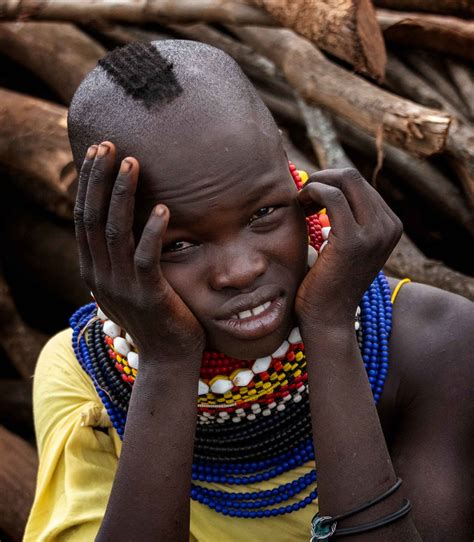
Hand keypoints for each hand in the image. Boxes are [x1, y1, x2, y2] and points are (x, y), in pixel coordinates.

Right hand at [74, 141, 204, 361]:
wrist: (168, 357)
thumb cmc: (156, 315)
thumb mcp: (129, 283)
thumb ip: (123, 256)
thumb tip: (129, 225)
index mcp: (93, 269)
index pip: (84, 218)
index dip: (88, 184)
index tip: (97, 152)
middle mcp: (100, 275)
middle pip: (92, 218)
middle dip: (98, 179)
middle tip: (108, 145)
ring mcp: (122, 286)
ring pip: (115, 232)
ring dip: (121, 195)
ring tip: (132, 163)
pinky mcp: (148, 295)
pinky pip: (146, 258)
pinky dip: (152, 231)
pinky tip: (162, 208)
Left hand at [295, 168, 401, 326]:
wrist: (328, 318)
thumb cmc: (329, 281)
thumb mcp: (346, 244)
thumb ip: (348, 217)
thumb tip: (328, 184)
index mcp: (391, 225)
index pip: (359, 184)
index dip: (331, 184)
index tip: (311, 199)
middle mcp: (389, 226)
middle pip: (353, 177)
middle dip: (322, 179)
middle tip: (303, 196)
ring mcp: (375, 233)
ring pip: (345, 180)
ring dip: (316, 185)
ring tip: (301, 203)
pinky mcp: (353, 240)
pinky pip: (332, 197)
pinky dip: (313, 193)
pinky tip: (300, 207)